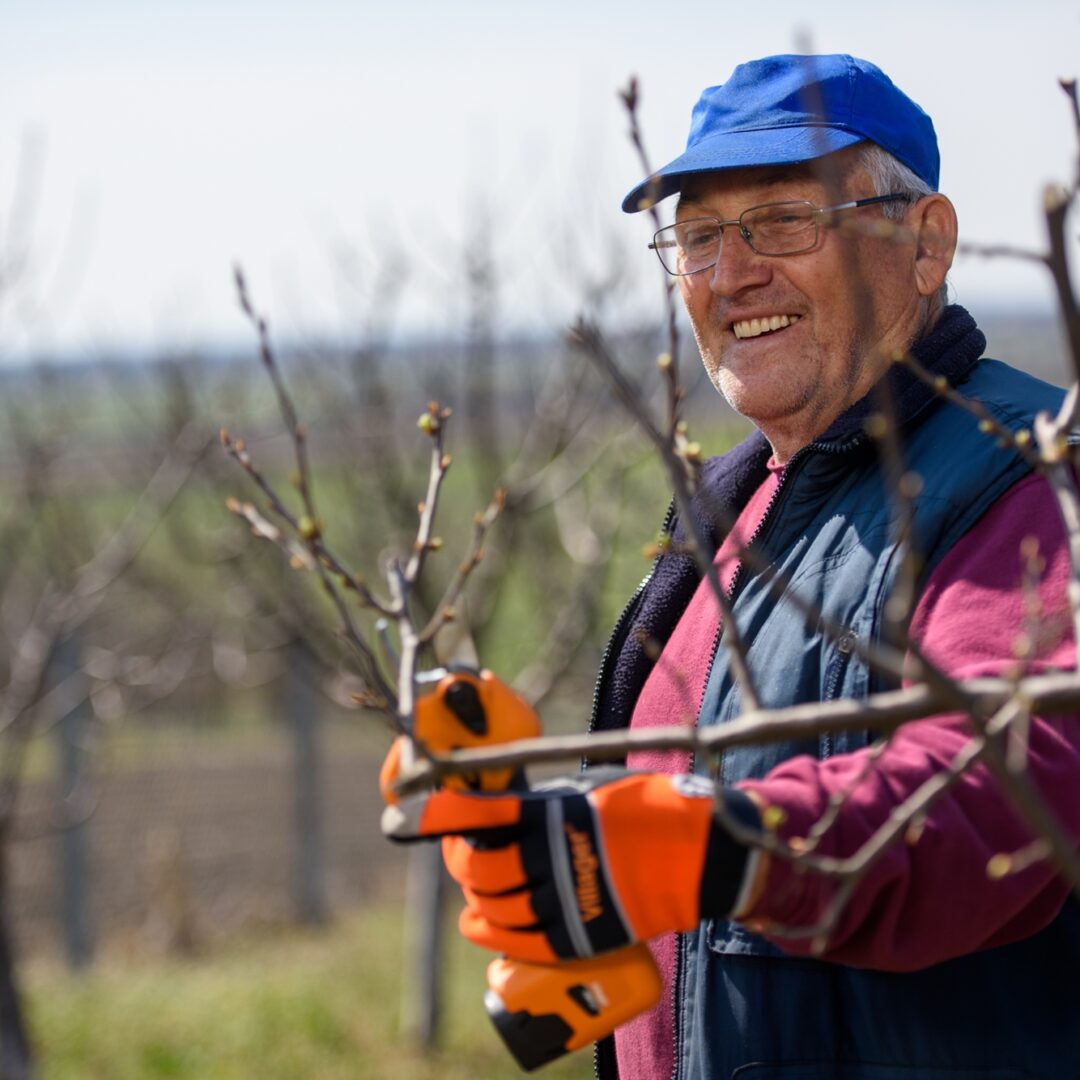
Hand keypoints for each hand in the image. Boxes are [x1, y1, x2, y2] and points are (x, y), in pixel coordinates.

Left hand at [382, 768, 759, 963]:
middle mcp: (547, 855)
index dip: (439, 814)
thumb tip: (497, 802)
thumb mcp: (585, 789)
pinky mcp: (575, 935)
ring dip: (474, 897)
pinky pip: (517, 941)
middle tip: (466, 853)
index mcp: (548, 811)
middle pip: (477, 867)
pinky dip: (488, 932)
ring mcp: (561, 898)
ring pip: (491, 906)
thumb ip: (540, 801)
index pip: (476, 813)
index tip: (411, 813)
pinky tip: (478, 923)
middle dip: (462, 860)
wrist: (692, 854)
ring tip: (476, 891)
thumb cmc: (640, 809)